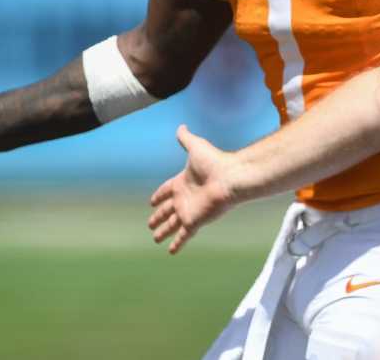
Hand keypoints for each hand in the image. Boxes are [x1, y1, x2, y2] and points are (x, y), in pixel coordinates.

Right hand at [148, 125, 237, 253]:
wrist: (229, 177)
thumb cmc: (214, 162)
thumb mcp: (196, 147)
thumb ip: (186, 139)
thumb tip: (181, 126)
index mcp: (182, 182)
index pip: (166, 190)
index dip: (159, 195)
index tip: (152, 201)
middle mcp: (185, 198)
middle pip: (167, 210)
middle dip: (158, 217)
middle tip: (150, 224)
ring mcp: (189, 211)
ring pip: (172, 224)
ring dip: (163, 232)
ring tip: (155, 239)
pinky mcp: (194, 221)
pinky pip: (183, 235)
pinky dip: (177, 244)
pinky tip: (170, 252)